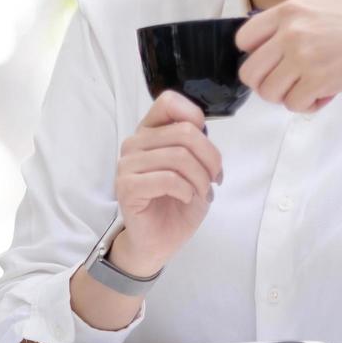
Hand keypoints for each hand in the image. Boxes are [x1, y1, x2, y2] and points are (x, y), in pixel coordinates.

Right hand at [112, 91, 222, 274]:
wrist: (161, 241)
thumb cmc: (178, 203)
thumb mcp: (196, 168)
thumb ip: (196, 144)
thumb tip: (203, 131)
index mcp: (150, 132)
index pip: (168, 102)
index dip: (195, 118)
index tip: (205, 147)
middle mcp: (135, 143)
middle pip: (184, 132)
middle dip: (210, 158)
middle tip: (214, 180)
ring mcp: (127, 164)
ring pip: (178, 156)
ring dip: (200, 178)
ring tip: (202, 193)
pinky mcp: (127, 187)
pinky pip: (167, 178)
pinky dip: (186, 189)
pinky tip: (186, 198)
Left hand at [235, 0, 341, 112]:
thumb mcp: (326, 2)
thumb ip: (296, 15)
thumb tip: (270, 35)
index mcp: (290, 9)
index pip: (244, 38)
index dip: (255, 55)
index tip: (271, 62)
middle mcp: (291, 31)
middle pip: (249, 72)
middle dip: (265, 83)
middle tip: (285, 84)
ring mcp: (302, 56)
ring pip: (268, 92)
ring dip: (285, 97)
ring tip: (306, 89)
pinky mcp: (317, 80)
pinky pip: (293, 104)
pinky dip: (306, 106)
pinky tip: (322, 96)